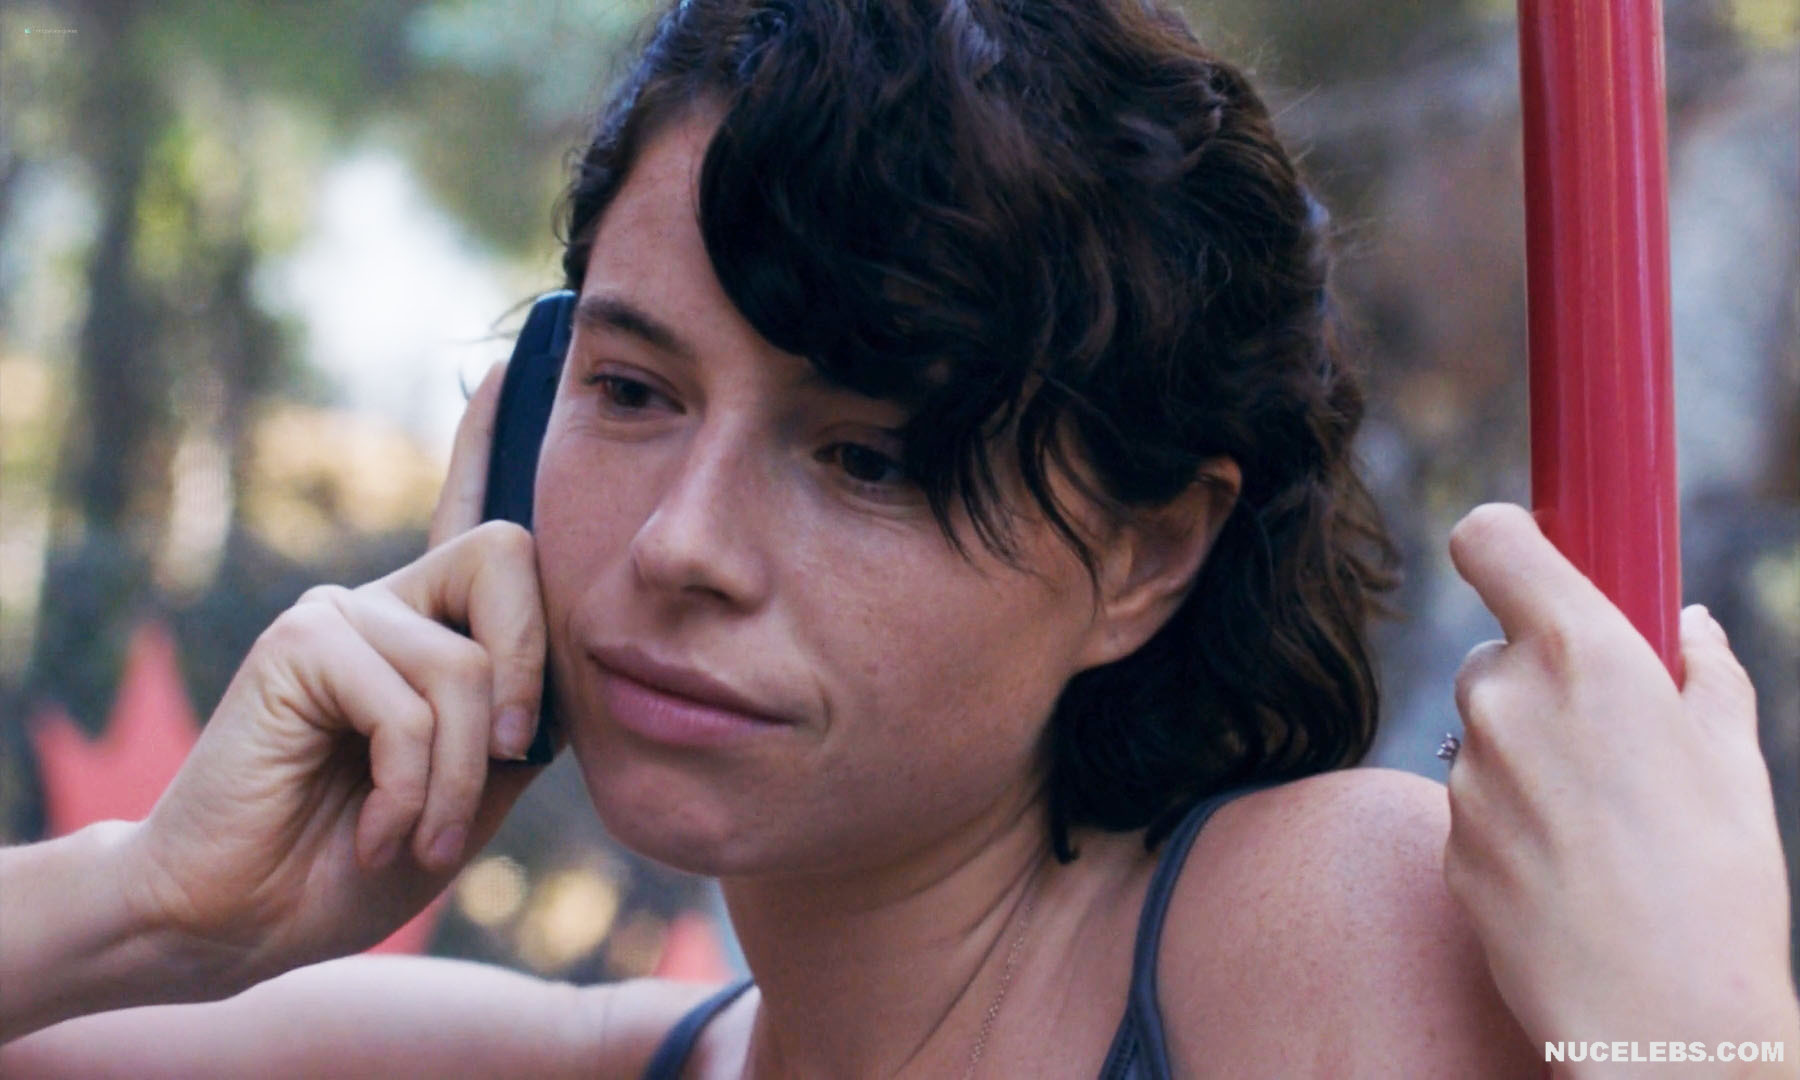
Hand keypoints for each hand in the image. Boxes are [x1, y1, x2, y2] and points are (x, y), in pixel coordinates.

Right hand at [119, 363, 550, 983]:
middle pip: (511, 556)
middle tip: (512, 754)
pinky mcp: (299, 645)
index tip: (517, 356)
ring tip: (418, 834)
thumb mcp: (474, 787)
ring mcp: (339, 613)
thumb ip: (518, 719)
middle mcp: (388, 601)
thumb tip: (567, 673)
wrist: (252, 917)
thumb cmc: (362, 854)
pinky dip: (413, 792)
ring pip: (465, 670)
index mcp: (431, 627)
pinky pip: (408, 707)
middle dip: (529, 670)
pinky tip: (375, 830)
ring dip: (459, 782)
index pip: (468, 513)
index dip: (490, 439)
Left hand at [1442, 503, 1797, 1070]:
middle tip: (1608, 735)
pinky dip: (1509, 815)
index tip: (1526, 556)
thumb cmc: (1717, 881)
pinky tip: (1569, 866)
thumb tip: (1686, 627)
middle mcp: (1506, 699)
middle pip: (1493, 650)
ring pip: (1483, 730)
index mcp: (1581, 654)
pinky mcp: (1446, 838)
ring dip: (1524, 750)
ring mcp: (1466, 772)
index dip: (1503, 540)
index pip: (1490, 541)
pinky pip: (1473, 800)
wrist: (1659, 1016)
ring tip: (1602, 819)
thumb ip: (1702, 673)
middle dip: (1539, 677)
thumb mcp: (1734, 759)